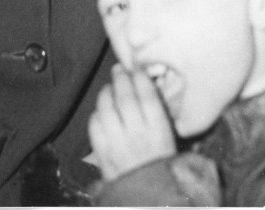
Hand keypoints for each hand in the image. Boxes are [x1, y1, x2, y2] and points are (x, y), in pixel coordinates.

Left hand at [88, 65, 176, 182]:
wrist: (148, 200)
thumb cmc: (162, 166)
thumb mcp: (170, 141)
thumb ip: (158, 114)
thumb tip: (146, 83)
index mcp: (160, 133)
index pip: (147, 96)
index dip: (140, 77)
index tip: (137, 68)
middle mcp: (138, 136)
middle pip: (125, 97)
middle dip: (121, 78)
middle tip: (120, 70)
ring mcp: (118, 145)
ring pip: (106, 107)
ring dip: (107, 92)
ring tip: (110, 87)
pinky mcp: (102, 154)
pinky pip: (95, 125)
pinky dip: (97, 113)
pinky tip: (102, 110)